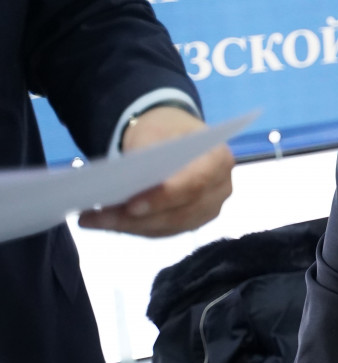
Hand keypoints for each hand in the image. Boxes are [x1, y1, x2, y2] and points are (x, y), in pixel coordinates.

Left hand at [79, 106, 233, 236]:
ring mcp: (209, 209)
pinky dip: (133, 229)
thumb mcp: (153, 130)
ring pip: (169, 226)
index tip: (131, 205)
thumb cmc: (165, 131)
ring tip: (92, 220)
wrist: (174, 137)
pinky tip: (106, 223)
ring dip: (130, 226)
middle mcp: (220, 189)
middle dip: (138, 218)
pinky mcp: (193, 222)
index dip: (164, 198)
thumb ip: (144, 153)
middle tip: (98, 217)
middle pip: (181, 212)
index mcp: (218, 160)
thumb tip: (125, 181)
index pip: (194, 184)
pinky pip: (163, 231)